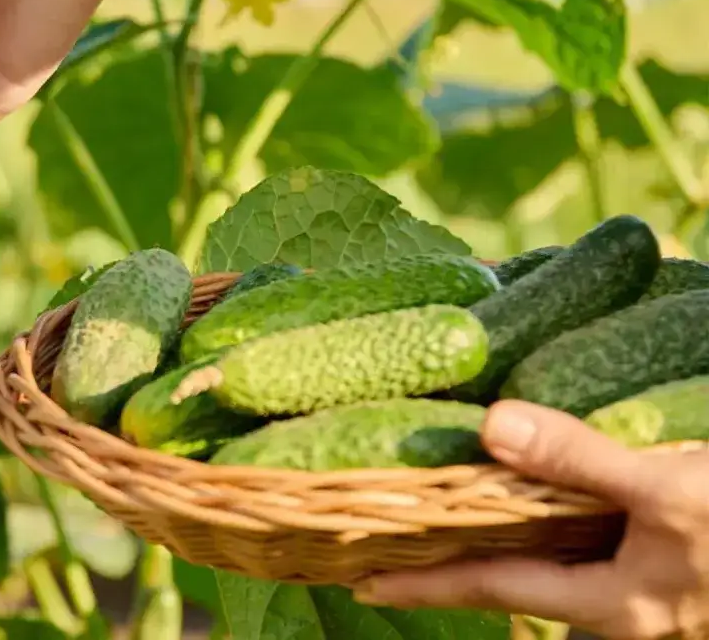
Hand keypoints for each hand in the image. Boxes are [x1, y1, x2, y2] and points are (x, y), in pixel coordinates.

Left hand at [351, 399, 708, 639]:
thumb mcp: (672, 493)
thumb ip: (581, 462)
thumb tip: (491, 428)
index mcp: (613, 605)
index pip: (491, 590)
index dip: (424, 584)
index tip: (360, 584)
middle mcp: (622, 603)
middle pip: (515, 576)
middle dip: (453, 558)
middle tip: (388, 539)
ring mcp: (648, 581)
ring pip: (554, 553)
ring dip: (502, 530)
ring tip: (449, 507)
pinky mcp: (670, 550)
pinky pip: (591, 532)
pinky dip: (555, 508)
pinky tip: (539, 482)